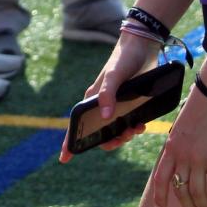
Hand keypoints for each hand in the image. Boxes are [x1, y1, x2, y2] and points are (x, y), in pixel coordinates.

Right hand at [58, 31, 159, 162]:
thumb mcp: (114, 76)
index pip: (76, 125)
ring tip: (135, 129)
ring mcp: (116, 107)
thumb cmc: (122, 60)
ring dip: (124, 135)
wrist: (142, 48)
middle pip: (100, 134)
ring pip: (115, 132)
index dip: (69, 142)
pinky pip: (129, 125)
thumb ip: (107, 95)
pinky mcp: (130, 106)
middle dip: (110, 141)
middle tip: (122, 137)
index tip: (65, 158)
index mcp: (91, 100)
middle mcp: (101, 106)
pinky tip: (141, 125)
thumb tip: (105, 118)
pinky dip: (134, 128)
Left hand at [144, 79, 206, 206]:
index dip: (159, 197)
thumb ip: (179, 146)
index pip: (159, 178)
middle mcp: (181, 156)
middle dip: (187, 205)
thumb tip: (181, 162)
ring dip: (205, 204)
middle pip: (180, 190)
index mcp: (170, 148)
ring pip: (198, 193)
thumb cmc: (199, 109)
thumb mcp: (180, 129)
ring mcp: (197, 158)